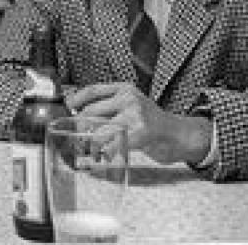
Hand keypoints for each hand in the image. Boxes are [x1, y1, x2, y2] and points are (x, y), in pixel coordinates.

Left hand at [67, 82, 211, 164]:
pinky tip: (104, 157)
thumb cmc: (151, 122)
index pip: (93, 90)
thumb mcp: (130, 106)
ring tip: (89, 151)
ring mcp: (135, 115)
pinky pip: (114, 144)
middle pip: (92, 112)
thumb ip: (109, 107)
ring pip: (100, 131)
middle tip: (75, 139)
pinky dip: (105, 153)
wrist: (180, 134)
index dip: (76, 99)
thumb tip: (78, 116)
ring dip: (91, 144)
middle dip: (81, 128)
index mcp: (124, 89)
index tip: (67, 108)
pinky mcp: (141, 133)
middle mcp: (129, 99)